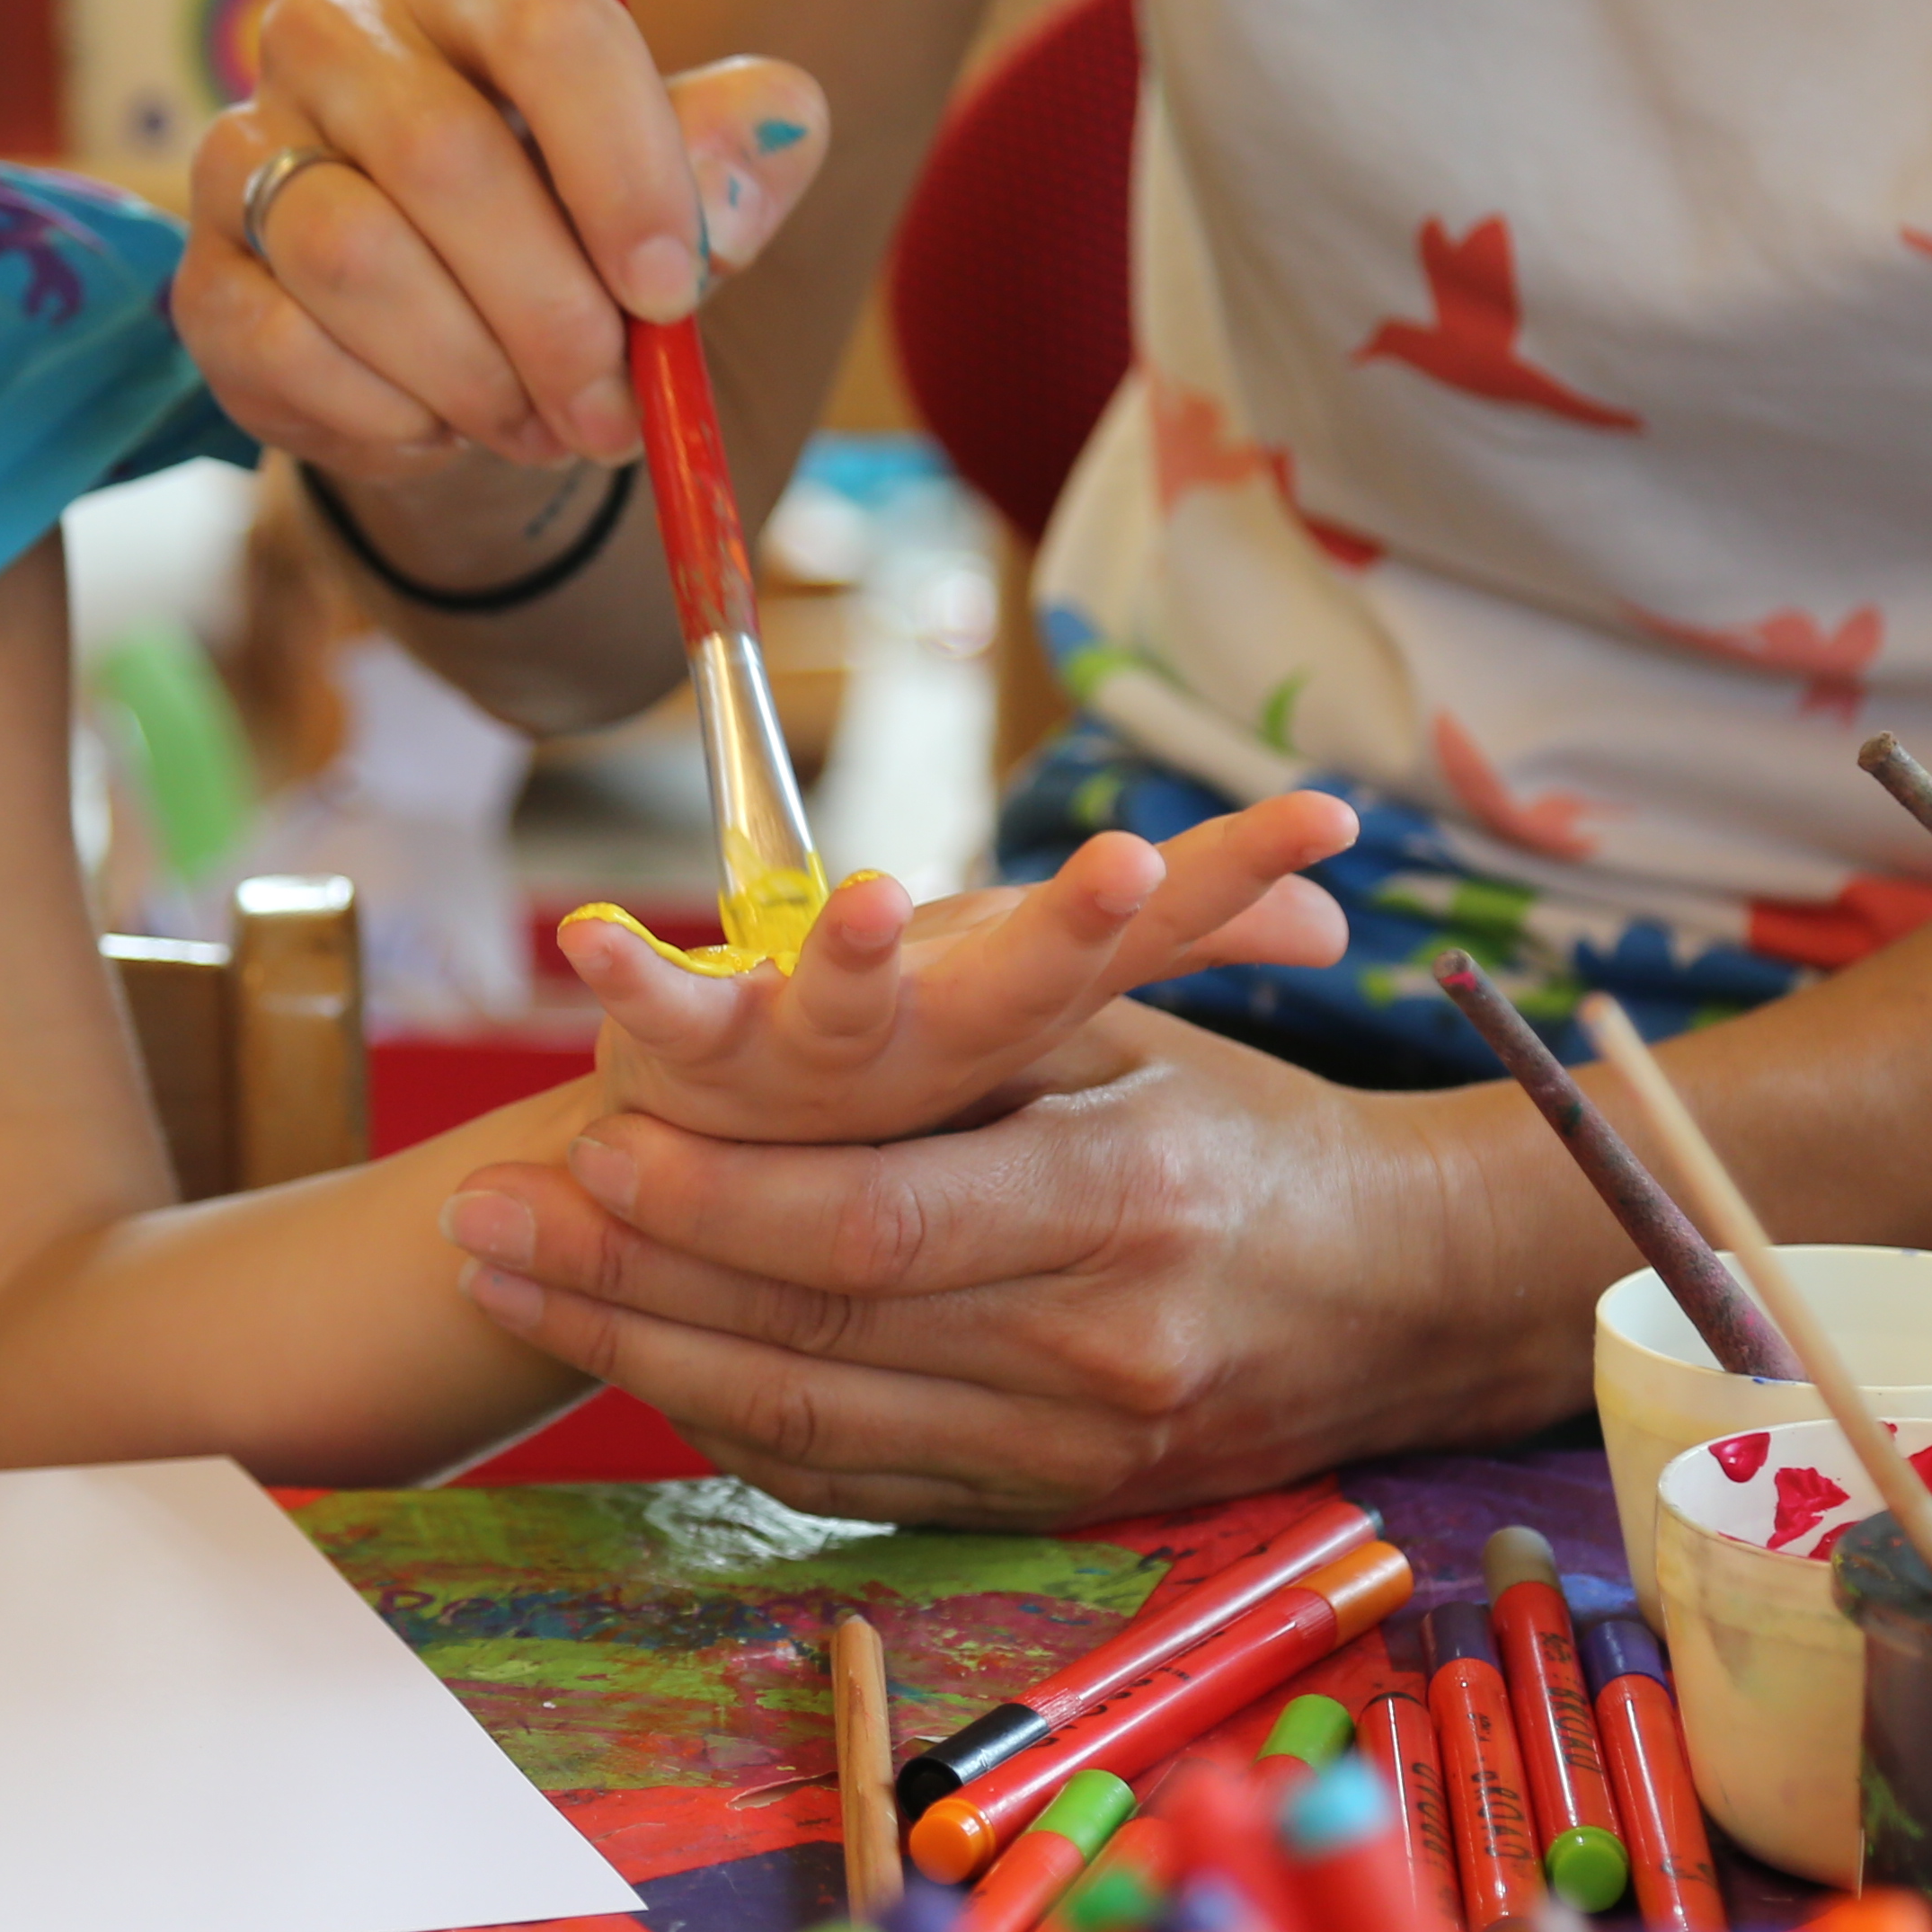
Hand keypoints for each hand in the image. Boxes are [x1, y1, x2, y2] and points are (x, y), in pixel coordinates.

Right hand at [182, 0, 830, 485]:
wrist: (480, 358)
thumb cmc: (584, 246)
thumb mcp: (687, 200)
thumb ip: (739, 154)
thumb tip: (775, 120)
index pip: (549, 30)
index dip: (621, 170)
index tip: (672, 293)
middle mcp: (334, 35)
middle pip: (443, 155)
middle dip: (550, 312)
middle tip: (611, 411)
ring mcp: (247, 149)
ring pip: (353, 255)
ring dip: (470, 372)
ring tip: (535, 422)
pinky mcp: (204, 275)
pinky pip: (284, 345)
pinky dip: (384, 414)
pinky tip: (435, 428)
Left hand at [434, 1008, 1589, 1524]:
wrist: (1412, 1294)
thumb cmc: (1259, 1130)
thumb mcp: (1135, 1039)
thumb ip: (968, 1035)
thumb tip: (773, 988)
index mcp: (1118, 1205)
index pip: (870, 1225)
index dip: (714, 1203)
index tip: (583, 1150)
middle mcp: (1093, 1352)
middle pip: (813, 1334)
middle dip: (626, 1282)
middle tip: (483, 1223)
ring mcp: (1075, 1455)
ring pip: (814, 1426)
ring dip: (645, 1360)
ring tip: (516, 1289)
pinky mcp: (1060, 1515)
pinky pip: (861, 1482)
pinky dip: (737, 1430)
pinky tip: (641, 1365)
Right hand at [564, 796, 1357, 1147]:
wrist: (717, 1112)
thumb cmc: (899, 1039)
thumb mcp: (1043, 1009)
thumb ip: (1175, 953)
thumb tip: (1333, 923)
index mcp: (1020, 992)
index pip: (1150, 931)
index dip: (1234, 878)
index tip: (1333, 819)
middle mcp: (927, 994)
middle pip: (1019, 968)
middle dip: (1075, 925)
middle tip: (1134, 868)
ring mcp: (810, 1017)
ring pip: (841, 988)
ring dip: (853, 950)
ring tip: (875, 903)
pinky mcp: (698, 1047)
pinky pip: (669, 1020)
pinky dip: (633, 981)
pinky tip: (598, 946)